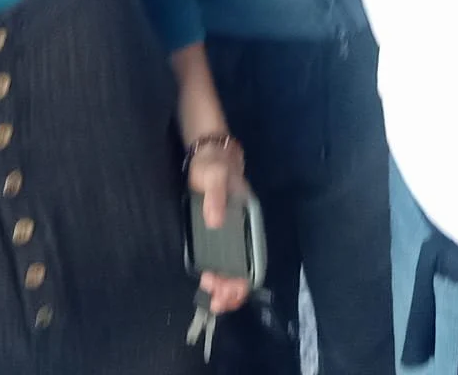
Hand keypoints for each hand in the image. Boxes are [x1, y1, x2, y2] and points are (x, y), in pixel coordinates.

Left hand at [186, 138, 251, 316]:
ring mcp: (227, 233)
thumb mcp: (214, 175)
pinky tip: (206, 285)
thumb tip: (215, 221)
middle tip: (216, 303)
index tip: (227, 292)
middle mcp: (241, 230)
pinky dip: (215, 277)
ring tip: (212, 300)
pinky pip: (218, 260)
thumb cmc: (213, 164)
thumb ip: (216, 196)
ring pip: (231, 268)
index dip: (242, 280)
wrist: (206, 153)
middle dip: (232, 290)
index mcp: (247, 220)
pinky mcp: (213, 233)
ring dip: (224, 288)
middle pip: (243, 268)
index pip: (252, 257)